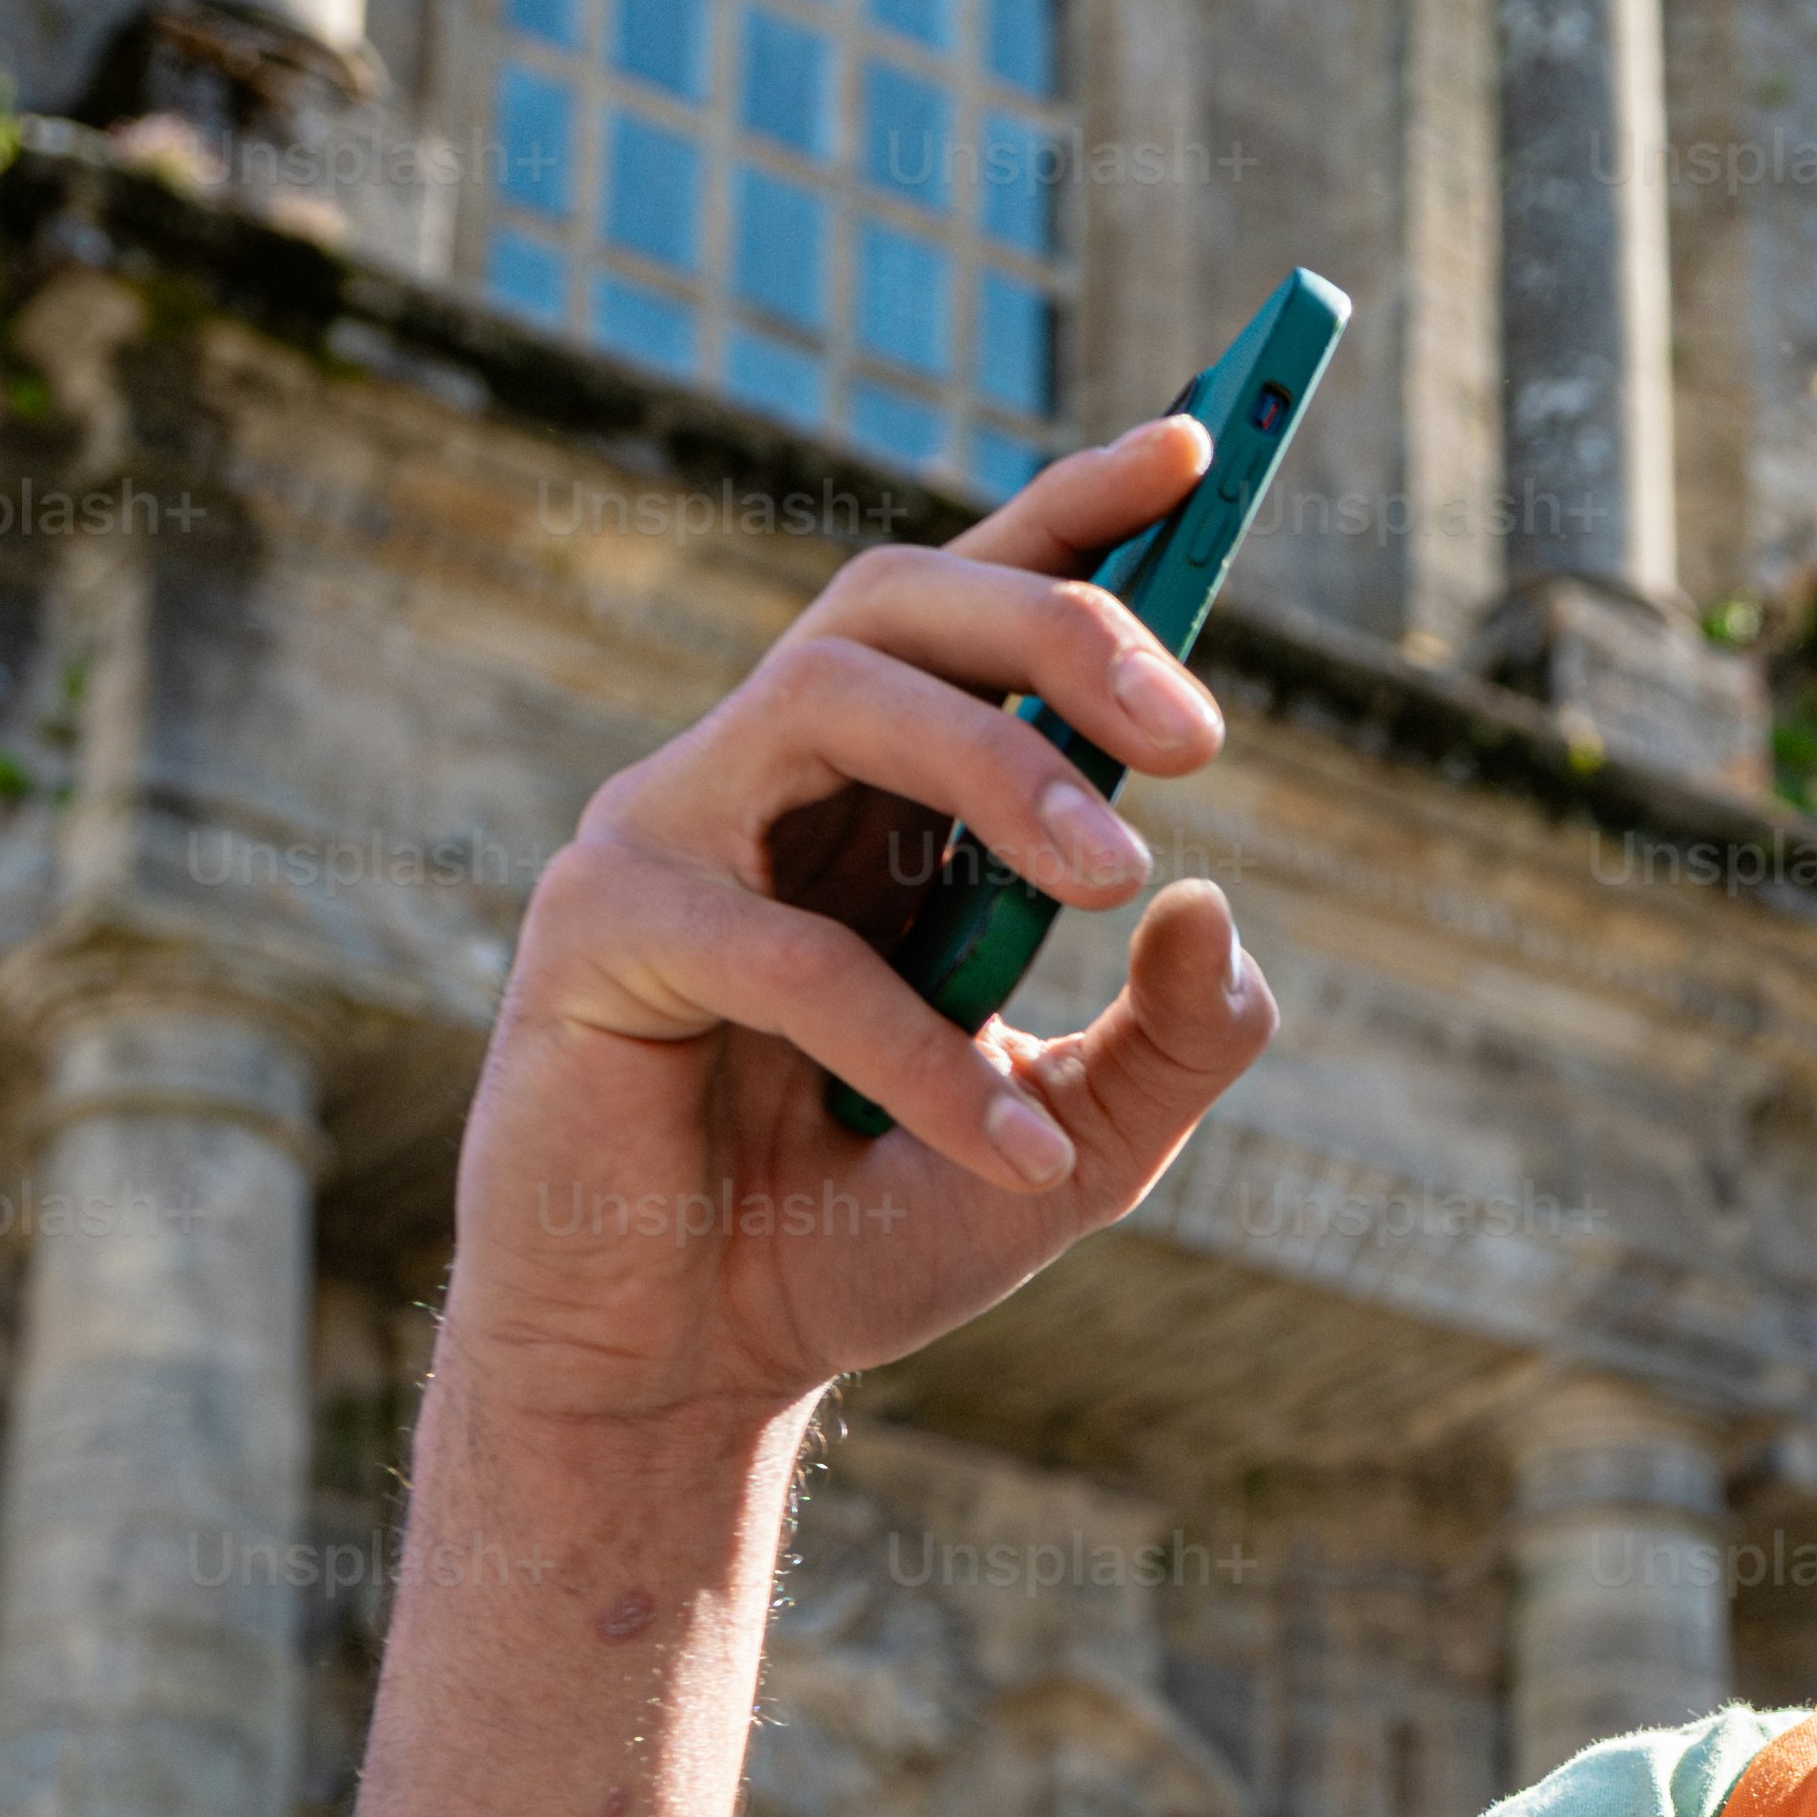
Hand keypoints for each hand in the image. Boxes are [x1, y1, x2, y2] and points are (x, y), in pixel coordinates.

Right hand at [439, 410, 1278, 1434]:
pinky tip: (1003, 1151)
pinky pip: (774, 945)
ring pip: (827, 697)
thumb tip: (1222, 906)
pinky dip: (909, 1045)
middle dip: (1061, 623)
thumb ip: (1175, 1041)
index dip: (1078, 512)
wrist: (686, 1374)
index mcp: (878, 798)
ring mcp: (664, 836)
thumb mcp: (1076, 1150)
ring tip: (1117, 877)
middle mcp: (767, 781)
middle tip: (1206, 729)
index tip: (1206, 443)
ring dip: (995, 769)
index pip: (974, 607)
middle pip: (900, 602)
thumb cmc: (859, 1234)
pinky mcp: (594, 936)